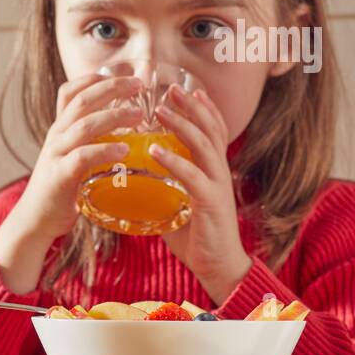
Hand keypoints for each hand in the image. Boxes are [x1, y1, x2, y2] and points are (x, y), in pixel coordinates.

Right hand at [17, 72, 146, 241]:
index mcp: (60, 130)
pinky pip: (82, 157)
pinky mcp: (59, 176)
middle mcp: (56, 136)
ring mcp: (56, 154)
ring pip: (83, 125)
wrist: (35, 220)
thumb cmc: (62, 190)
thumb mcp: (72, 158)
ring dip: (113, 116)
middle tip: (139, 84)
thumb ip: (91, 144)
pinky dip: (104, 150)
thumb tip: (127, 136)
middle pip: (81, 100)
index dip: (92, 79)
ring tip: (138, 115)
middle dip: (111, 88)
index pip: (69, 92)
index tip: (120, 74)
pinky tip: (124, 150)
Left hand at [152, 85, 252, 301]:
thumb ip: (163, 188)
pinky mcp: (210, 203)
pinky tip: (154, 150)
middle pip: (210, 129)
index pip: (212, 131)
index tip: (187, 88)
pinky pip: (192, 177)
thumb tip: (135, 179)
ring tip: (162, 109)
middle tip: (172, 87)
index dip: (202, 108)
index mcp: (213, 170)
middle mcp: (219, 172)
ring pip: (203, 146)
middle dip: (192, 106)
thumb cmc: (196, 236)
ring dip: (182, 125)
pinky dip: (173, 161)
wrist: (219, 267)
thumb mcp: (177, 203)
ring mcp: (217, 186)